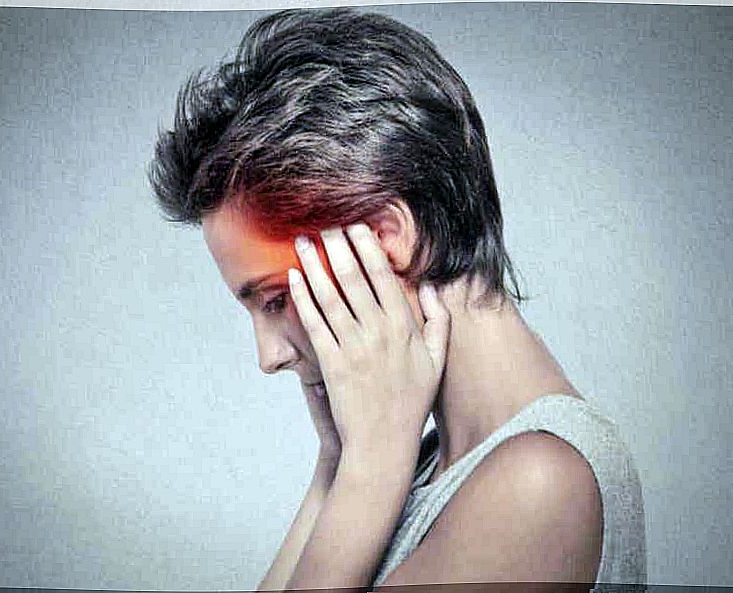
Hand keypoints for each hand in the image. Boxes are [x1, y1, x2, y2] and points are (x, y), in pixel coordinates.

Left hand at [287, 223, 450, 466]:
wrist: (383, 444)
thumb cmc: (411, 403)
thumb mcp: (437, 363)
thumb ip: (439, 323)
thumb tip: (433, 288)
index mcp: (405, 329)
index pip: (384, 278)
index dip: (368, 248)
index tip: (357, 225)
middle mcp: (378, 334)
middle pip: (354, 279)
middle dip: (338, 246)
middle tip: (325, 222)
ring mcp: (353, 349)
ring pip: (330, 297)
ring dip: (315, 265)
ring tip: (304, 241)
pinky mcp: (331, 365)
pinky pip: (313, 324)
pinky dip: (302, 298)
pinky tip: (294, 278)